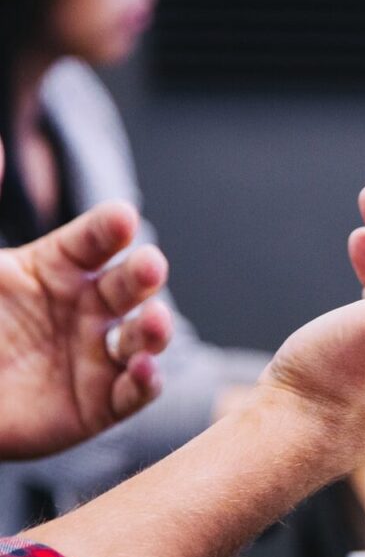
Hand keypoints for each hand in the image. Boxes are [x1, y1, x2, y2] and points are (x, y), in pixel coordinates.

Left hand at [0, 202, 171, 457]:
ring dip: (156, 329)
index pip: (94, 240)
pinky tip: (143, 370)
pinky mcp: (98, 406)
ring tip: (155, 322)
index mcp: (56, 268)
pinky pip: (132, 394)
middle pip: (129, 285)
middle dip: (144, 274)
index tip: (121, 218)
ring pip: (142, 338)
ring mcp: (95, 357)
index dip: (110, 229)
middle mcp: (85, 308)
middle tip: (150, 265)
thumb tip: (1, 150)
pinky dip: (145, 383)